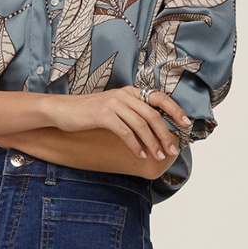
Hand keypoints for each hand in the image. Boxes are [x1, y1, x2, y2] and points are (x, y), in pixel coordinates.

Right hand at [47, 86, 187, 161]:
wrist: (62, 110)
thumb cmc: (87, 113)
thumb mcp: (113, 109)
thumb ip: (131, 113)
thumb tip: (151, 130)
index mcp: (130, 92)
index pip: (159, 98)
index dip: (175, 110)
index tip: (186, 124)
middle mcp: (125, 94)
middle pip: (153, 115)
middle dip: (165, 135)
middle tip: (172, 151)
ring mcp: (114, 104)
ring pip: (142, 125)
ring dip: (153, 143)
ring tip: (159, 156)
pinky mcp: (104, 115)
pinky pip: (126, 132)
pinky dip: (135, 145)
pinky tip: (140, 155)